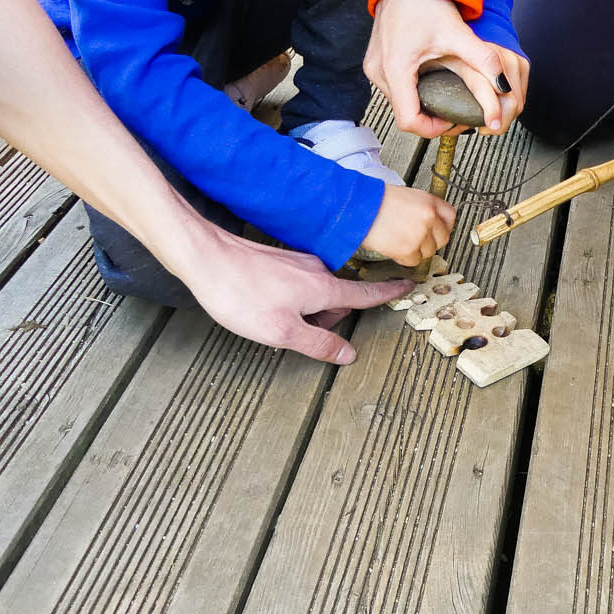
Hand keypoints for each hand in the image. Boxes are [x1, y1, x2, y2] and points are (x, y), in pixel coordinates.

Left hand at [181, 230, 412, 364]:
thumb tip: (347, 355)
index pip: (367, 294)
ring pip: (315, 295)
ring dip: (303, 312)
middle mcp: (316, 271)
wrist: (204, 257)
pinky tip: (261, 307)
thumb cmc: (239, 294)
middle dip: (325, 321)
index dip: (390, 294)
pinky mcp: (280, 262)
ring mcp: (297, 263)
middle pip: (338, 301)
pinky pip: (298, 286)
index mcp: (324, 288)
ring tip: (271, 320)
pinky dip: (289, 302)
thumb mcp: (282, 332)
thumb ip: (319, 344)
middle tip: (293, 334)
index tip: (409, 287)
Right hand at [360, 184, 455, 264]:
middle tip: (416, 239)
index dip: (444, 226)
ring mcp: (420, 235)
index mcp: (428, 201)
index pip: (451, 217)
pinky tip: (393, 246)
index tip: (438, 230)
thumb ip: (423, 208)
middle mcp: (428, 217)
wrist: (358, 208)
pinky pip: (413, 261)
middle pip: (443, 239)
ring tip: (399, 239)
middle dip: (430, 241)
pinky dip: (404, 258)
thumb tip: (433, 222)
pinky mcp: (408, 250)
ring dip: (416, 250)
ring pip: (428, 252)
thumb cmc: (375, 201)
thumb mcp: (407, 196)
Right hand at [365, 0, 527, 138]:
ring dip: (422, 103)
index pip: (410, 121)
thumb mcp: (457, 33)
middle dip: (431, 116)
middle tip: (455, 109)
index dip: (435, 128)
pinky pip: (394, 88)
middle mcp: (378, 71)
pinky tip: (431, 80)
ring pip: (399, 101)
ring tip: (446, 95)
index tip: (453, 120)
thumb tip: (504, 86)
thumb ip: (484, 61)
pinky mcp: (376, 61)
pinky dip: (413, 90)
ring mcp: (374, 66)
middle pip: (405, 113)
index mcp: (395, 68)